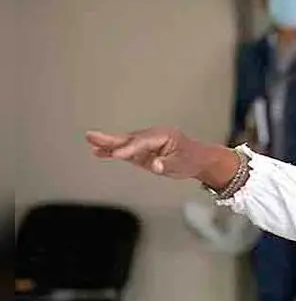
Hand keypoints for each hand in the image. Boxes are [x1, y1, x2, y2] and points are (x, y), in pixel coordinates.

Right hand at [86, 128, 238, 188]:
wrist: (199, 159)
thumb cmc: (192, 159)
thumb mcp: (181, 164)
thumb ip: (166, 164)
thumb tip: (155, 165)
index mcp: (163, 136)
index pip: (142, 143)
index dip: (129, 149)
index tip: (117, 154)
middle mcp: (153, 136)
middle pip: (130, 138)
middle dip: (111, 139)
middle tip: (92, 135)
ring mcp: (147, 143)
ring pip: (125, 142)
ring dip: (108, 143)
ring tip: (91, 141)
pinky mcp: (143, 151)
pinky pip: (127, 150)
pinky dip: (113, 151)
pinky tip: (99, 152)